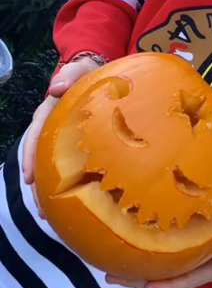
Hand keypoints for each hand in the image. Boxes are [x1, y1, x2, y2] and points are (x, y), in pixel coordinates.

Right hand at [22, 56, 100, 217]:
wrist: (104, 78)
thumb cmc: (89, 75)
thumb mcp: (80, 72)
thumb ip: (70, 76)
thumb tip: (56, 87)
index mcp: (50, 112)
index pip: (37, 135)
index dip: (32, 156)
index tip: (29, 177)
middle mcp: (53, 129)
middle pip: (41, 159)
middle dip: (39, 184)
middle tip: (42, 209)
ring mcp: (64, 140)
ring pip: (52, 167)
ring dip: (50, 190)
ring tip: (51, 215)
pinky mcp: (78, 148)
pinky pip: (71, 167)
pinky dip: (70, 185)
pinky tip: (73, 205)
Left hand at [105, 202, 211, 287]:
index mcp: (210, 268)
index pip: (185, 280)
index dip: (166, 284)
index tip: (145, 286)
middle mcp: (194, 267)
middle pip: (164, 278)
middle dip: (137, 280)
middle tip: (111, 278)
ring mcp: (187, 259)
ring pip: (158, 269)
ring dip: (134, 271)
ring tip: (109, 270)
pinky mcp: (182, 248)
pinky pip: (160, 256)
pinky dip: (143, 256)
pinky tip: (125, 252)